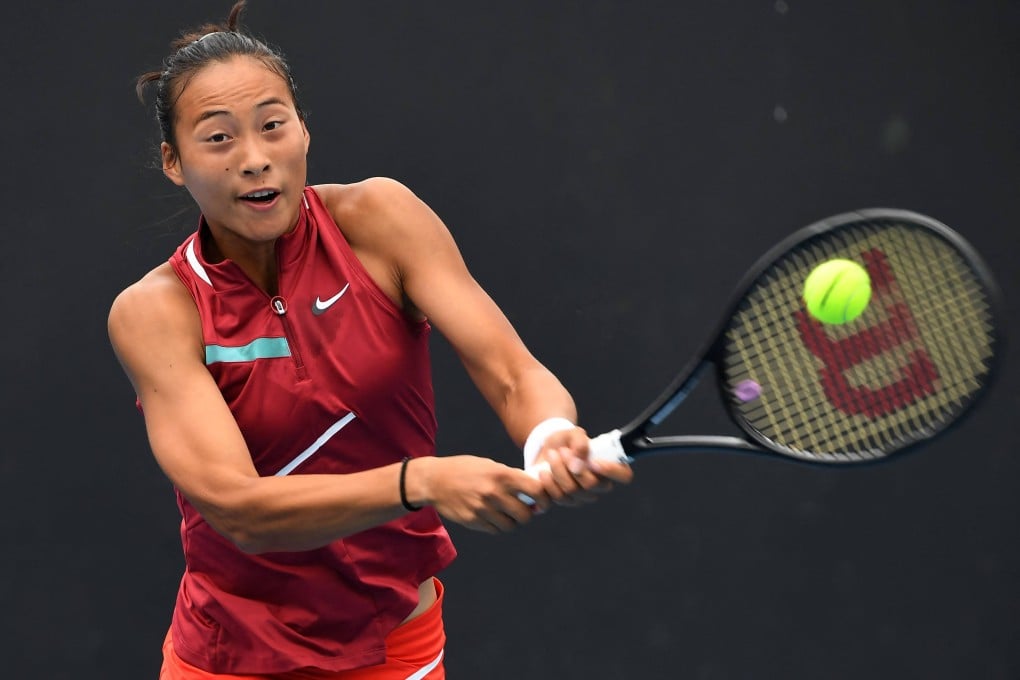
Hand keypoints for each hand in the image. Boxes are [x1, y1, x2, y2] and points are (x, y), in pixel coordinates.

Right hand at [412, 455, 549, 533]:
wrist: (435, 480)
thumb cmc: (466, 470)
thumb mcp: (489, 465)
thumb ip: (511, 478)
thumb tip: (534, 493)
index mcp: (501, 475)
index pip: (535, 490)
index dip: (544, 497)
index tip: (542, 500)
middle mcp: (494, 493)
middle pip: (525, 514)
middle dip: (528, 513)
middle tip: (525, 509)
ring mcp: (483, 509)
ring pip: (511, 525)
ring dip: (512, 521)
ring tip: (507, 513)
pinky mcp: (473, 521)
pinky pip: (495, 530)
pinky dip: (498, 525)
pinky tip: (493, 516)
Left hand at [532, 427, 633, 506]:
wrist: (547, 449)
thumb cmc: (567, 441)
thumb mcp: (574, 433)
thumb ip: (580, 443)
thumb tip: (579, 462)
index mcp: (609, 467)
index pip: (624, 475)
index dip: (612, 471)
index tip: (593, 461)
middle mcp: (599, 485)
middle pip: (590, 485)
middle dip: (571, 467)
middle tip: (562, 451)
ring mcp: (582, 497)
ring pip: (571, 492)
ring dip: (557, 472)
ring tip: (551, 456)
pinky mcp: (565, 502)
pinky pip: (556, 499)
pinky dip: (547, 485)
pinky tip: (542, 473)